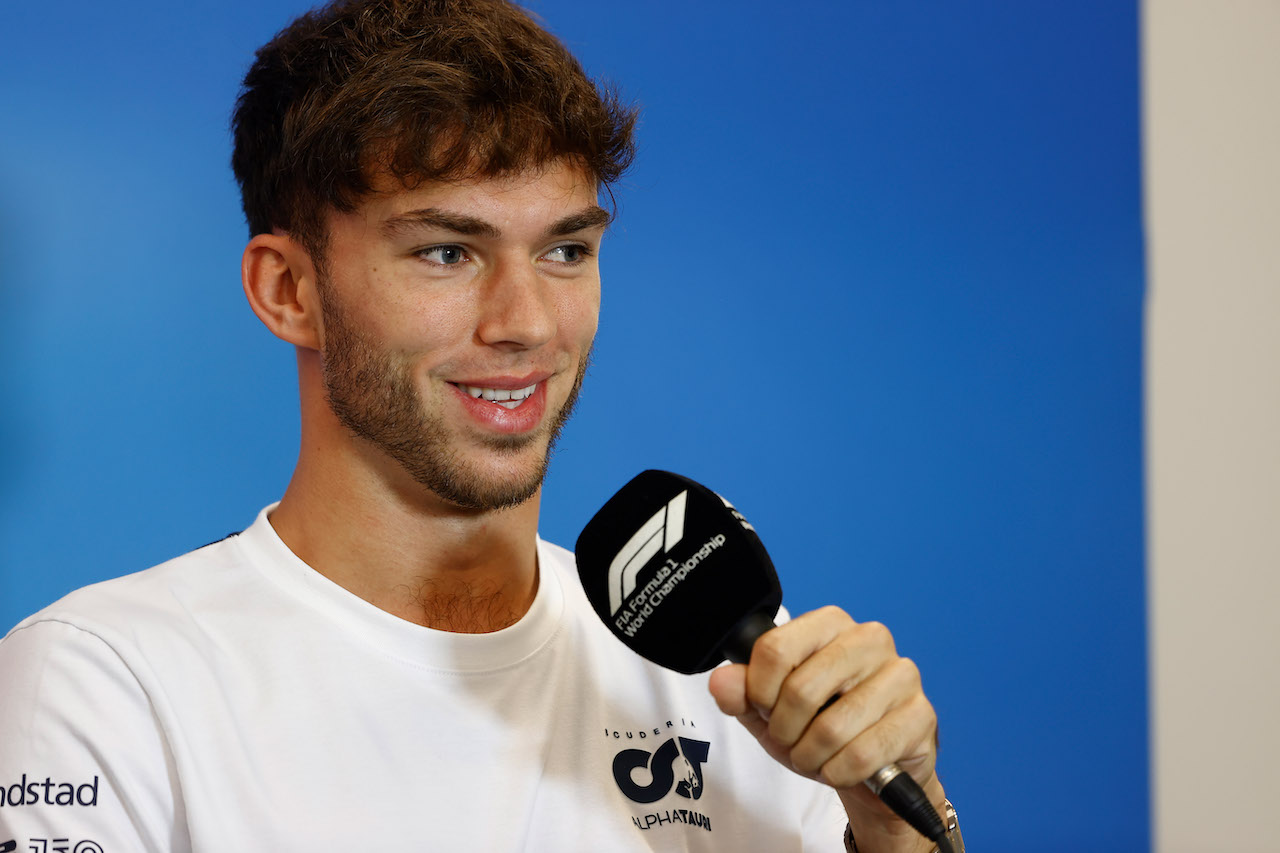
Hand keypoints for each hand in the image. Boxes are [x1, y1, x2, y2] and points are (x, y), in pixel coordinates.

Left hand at [707, 606, 942, 852]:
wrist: (870, 770)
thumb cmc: (819, 728)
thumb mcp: (770, 711)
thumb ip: (741, 693)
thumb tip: (722, 681)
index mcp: (830, 623)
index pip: (774, 649)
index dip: (758, 692)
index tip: (764, 709)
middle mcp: (869, 638)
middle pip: (801, 689)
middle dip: (785, 731)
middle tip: (790, 741)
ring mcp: (901, 675)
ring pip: (832, 727)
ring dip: (811, 757)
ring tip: (814, 758)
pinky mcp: (920, 715)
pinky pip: (863, 754)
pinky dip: (839, 772)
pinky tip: (841, 768)